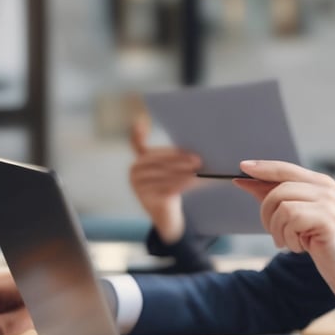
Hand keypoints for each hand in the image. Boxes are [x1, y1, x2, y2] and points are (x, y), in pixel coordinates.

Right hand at [129, 116, 203, 242]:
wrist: (167, 215)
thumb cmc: (172, 186)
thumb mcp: (170, 170)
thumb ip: (172, 157)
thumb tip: (190, 148)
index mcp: (139, 160)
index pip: (142, 145)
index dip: (138, 133)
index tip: (140, 119)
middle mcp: (133, 171)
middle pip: (161, 161)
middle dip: (181, 160)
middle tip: (198, 160)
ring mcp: (137, 186)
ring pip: (167, 175)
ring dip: (186, 172)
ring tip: (200, 171)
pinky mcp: (146, 199)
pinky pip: (169, 188)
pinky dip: (185, 184)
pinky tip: (196, 181)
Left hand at [234, 160, 334, 307]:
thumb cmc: (326, 247)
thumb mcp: (297, 219)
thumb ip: (274, 197)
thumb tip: (245, 180)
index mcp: (321, 184)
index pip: (285, 169)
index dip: (263, 168)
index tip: (242, 167)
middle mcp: (326, 188)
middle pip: (278, 188)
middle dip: (267, 214)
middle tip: (277, 235)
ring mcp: (328, 202)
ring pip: (281, 204)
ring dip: (278, 230)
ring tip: (292, 243)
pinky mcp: (327, 218)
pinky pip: (290, 219)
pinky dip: (289, 238)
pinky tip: (302, 247)